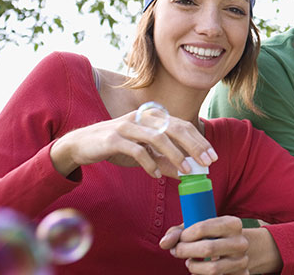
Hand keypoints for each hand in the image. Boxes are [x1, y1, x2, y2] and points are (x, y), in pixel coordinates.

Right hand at [50, 110, 216, 178]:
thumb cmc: (117, 146)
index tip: (212, 157)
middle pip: (175, 128)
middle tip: (206, 164)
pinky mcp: (113, 138)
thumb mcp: (144, 152)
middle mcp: (143, 117)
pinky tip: (156, 175)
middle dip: (194, 146)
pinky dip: (149, 163)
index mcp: (153, 117)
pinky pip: (136, 150)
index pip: (183, 125)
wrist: (81, 144)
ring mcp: (127, 126)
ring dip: (175, 156)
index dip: (199, 141)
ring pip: (158, 138)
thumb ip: (163, 159)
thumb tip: (185, 173)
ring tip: (186, 171)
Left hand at [161, 217, 249, 274]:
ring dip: (194, 268)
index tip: (179, 239)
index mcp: (233, 223)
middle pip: (207, 248)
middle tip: (177, 252)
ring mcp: (243, 261)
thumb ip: (178, 232)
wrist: (237, 250)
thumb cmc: (212, 237)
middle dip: (185, 251)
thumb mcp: (198, 229)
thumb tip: (164, 243)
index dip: (184, 236)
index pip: (202, 228)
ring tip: (190, 263)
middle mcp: (241, 242)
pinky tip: (200, 272)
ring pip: (212, 270)